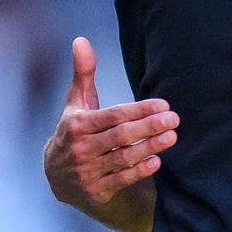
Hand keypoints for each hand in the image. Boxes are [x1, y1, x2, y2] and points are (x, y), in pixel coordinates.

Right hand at [43, 37, 176, 209]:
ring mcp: (87, 171)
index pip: (112, 116)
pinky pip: (120, 179)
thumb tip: (81, 40)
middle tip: (174, 119)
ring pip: (123, 158)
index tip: (164, 105)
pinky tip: (157, 161)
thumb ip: (83, 74)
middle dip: (149, 127)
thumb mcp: (76, 104)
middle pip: (120, 136)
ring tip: (172, 137)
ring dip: (149, 147)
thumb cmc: (74, 132)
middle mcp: (80, 148)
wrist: (57, 177)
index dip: (139, 110)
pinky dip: (139, 171)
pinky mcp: (96, 190)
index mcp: (76, 125)